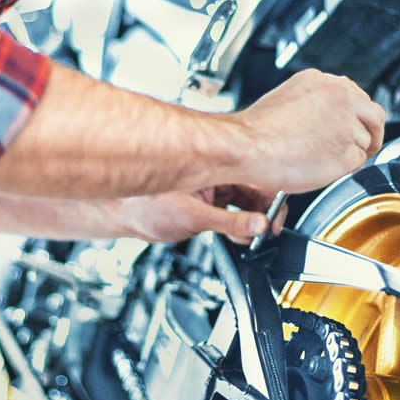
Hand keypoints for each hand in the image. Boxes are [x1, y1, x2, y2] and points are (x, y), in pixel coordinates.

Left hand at [121, 185, 286, 243]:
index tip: (274, 217)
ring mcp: (211, 186)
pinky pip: (231, 208)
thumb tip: (259, 225)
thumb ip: (230, 222)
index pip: (252, 174)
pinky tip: (238, 234)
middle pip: (252, 187)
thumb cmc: (146, 207)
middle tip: (266, 230)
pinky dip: (237, 222)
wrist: (124, 216)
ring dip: (250, 219)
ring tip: (250, 235)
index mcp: (210, 164)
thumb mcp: (195, 218)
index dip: (269, 196)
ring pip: (243, 200)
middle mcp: (213, 171)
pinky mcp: (207, 200)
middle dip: (261, 210)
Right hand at [235, 69, 385, 191]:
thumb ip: (315, 103)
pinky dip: (345, 168)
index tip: (354, 125)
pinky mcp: (347, 150)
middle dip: (371, 133)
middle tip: (364, 146)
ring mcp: (346, 123)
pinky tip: (324, 167)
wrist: (245, 147)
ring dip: (352, 152)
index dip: (357, 116)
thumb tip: (329, 118)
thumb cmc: (257, 131)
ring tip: (325, 160)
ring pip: (366, 141)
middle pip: (374, 115)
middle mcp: (339, 97)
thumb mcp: (288, 100)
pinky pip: (358, 162)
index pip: (356, 96)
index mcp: (323, 81)